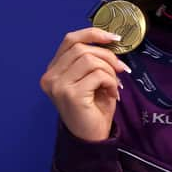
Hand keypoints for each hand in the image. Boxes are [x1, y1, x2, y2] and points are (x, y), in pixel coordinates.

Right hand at [40, 27, 130, 141]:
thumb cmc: (94, 107)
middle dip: (107, 56)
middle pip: (82, 48)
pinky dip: (111, 82)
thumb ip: (94, 59)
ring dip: (110, 71)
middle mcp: (51, 76)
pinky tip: (112, 94)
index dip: (93, 34)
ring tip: (114, 85)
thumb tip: (112, 40)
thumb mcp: (92, 78)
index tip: (114, 38)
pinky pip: (98, 75)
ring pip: (91, 60)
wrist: (91, 138)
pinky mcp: (70, 94)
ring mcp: (58, 85)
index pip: (70, 40)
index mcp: (54, 70)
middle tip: (121, 69)